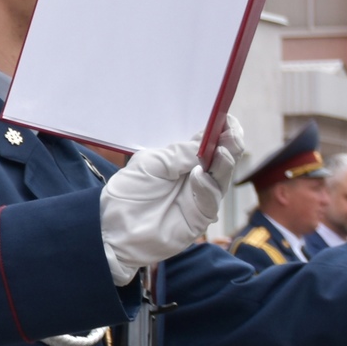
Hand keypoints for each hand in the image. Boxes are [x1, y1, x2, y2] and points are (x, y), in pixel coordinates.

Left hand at [98, 118, 245, 281]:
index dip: (222, 130)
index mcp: (184, 159)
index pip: (210, 141)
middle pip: (224, 158)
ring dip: (224, 163)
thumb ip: (178, 153)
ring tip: (221, 150)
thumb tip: (205, 143)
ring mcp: (202, 196)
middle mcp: (198, 175)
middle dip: (229, 144)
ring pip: (223, 178)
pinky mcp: (201, 217)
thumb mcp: (151, 163)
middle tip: (231, 133)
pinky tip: (199, 175)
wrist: (115, 226)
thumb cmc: (130, 192)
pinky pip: (211, 199)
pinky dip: (207, 186)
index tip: (228, 119)